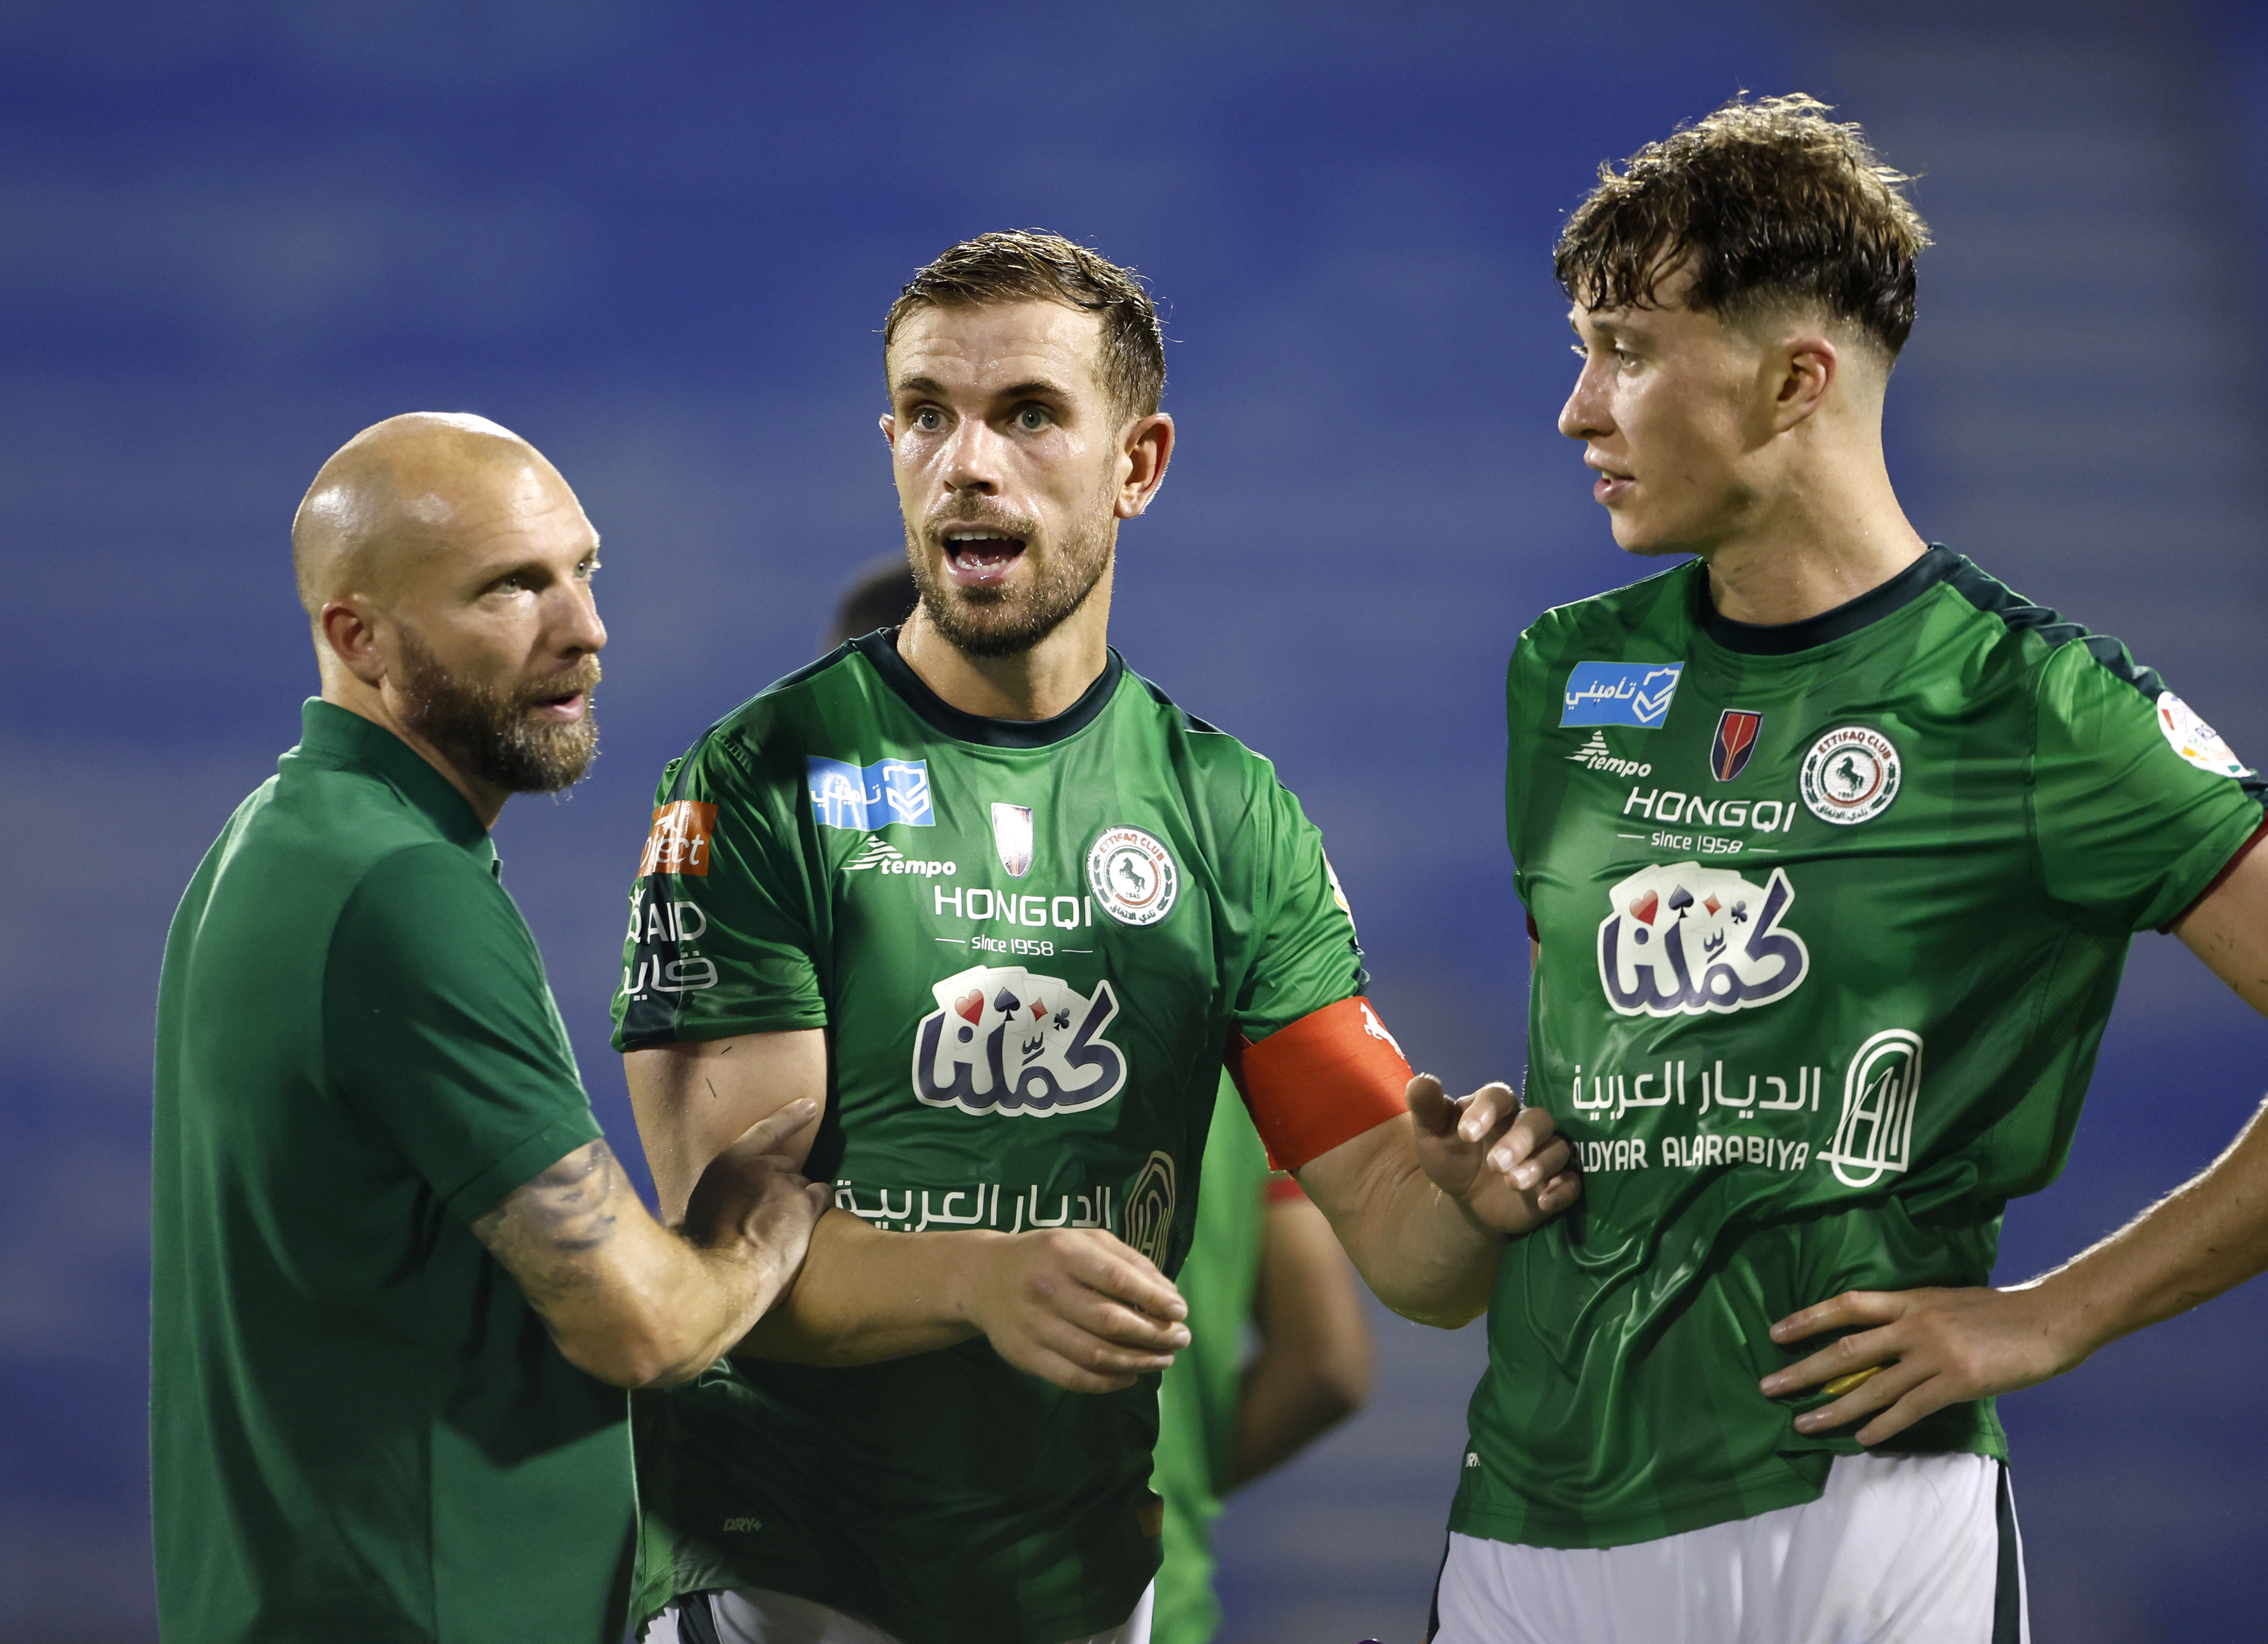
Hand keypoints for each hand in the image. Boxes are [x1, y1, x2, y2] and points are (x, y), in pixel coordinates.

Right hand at [682, 1097, 833, 1282]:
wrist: (723, 1280)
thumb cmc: (701, 1256)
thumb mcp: (689, 1222)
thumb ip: (698, 1209)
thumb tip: (679, 1223)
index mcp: (726, 1167)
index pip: (764, 1131)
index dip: (790, 1117)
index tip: (811, 1105)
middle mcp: (758, 1168)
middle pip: (786, 1166)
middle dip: (783, 1185)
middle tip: (773, 1215)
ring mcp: (785, 1185)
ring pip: (803, 1183)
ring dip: (798, 1201)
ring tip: (787, 1228)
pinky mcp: (807, 1206)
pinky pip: (823, 1195)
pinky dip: (819, 1207)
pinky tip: (809, 1226)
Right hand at [959, 1228, 1191, 1393]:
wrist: (983, 1277)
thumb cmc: (1048, 1255)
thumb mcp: (1086, 1240)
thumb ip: (1129, 1261)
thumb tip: (1170, 1294)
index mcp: (1064, 1252)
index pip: (1118, 1280)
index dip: (1155, 1299)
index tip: (1180, 1311)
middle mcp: (1046, 1289)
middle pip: (1110, 1322)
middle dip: (1154, 1334)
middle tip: (1180, 1339)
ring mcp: (1033, 1326)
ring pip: (1095, 1355)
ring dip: (1138, 1362)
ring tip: (1163, 1359)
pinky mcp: (1024, 1356)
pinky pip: (1073, 1378)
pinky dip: (1108, 1383)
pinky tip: (1130, 1376)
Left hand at [1408, 1075, 1579, 1235]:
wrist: (1467, 1200)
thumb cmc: (1451, 1157)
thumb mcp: (1432, 1135)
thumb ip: (1427, 1108)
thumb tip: (1421, 1081)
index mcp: (1496, 1108)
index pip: (1499, 1096)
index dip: (1486, 1110)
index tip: (1466, 1133)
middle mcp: (1525, 1125)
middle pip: (1538, 1119)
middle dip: (1519, 1140)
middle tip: (1495, 1164)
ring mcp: (1544, 1153)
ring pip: (1558, 1148)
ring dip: (1539, 1165)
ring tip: (1512, 1183)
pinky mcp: (1557, 1182)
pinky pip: (1573, 1181)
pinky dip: (1563, 1190)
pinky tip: (1544, 1202)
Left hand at [1759, 1282, 2090, 1444]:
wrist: (2049, 1319)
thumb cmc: (2001, 1311)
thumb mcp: (1947, 1301)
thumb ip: (1913, 1316)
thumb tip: (1884, 1335)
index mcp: (1910, 1300)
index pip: (1847, 1305)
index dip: (1808, 1318)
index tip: (1775, 1333)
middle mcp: (1914, 1325)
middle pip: (1847, 1350)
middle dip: (1804, 1370)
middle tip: (1769, 1386)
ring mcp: (1934, 1355)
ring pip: (1872, 1387)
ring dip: (1834, 1408)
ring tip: (1803, 1422)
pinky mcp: (1957, 1382)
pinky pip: (1910, 1409)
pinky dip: (1882, 1425)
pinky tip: (1861, 1438)